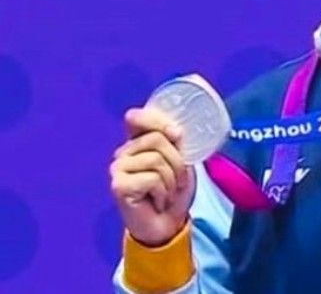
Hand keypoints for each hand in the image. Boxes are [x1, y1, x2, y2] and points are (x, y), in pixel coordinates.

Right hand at [109, 107, 194, 246]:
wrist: (168, 224)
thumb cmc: (174, 191)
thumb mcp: (182, 160)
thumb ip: (176, 142)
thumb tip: (175, 131)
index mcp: (137, 142)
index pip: (136, 117)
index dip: (157, 120)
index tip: (177, 135)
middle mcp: (123, 153)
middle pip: (157, 139)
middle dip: (177, 161)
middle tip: (176, 181)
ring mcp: (118, 169)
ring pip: (157, 159)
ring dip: (172, 180)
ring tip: (167, 193)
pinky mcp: (118, 186)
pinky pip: (152, 179)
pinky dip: (163, 193)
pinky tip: (157, 202)